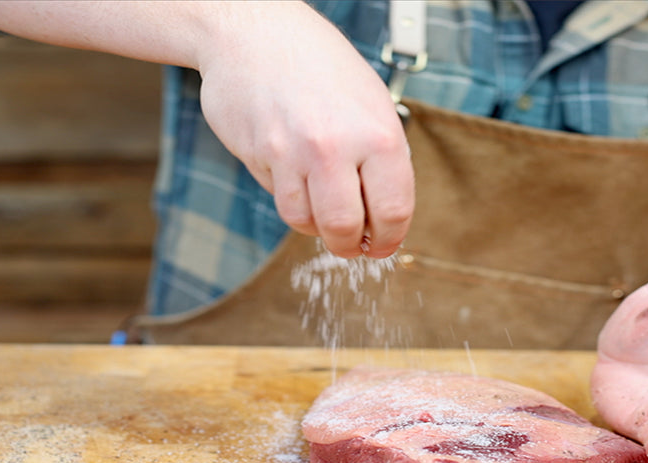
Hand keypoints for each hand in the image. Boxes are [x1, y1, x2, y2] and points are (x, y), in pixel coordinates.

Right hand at [194, 3, 413, 257]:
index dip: (389, 239)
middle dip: (349, 246)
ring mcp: (292, 153)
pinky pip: (278, 198)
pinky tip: (293, 173)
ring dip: (316, 225)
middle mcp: (336, 146)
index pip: (393, 210)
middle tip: (350, 245)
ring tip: (321, 207)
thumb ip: (381, 154)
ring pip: (306, 221)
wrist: (254, 32)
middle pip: (345, 228)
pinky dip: (289, 197)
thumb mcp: (369, 100)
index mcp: (377, 133)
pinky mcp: (259, 156)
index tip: (383, 246)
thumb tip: (385, 209)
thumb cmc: (316, 62)